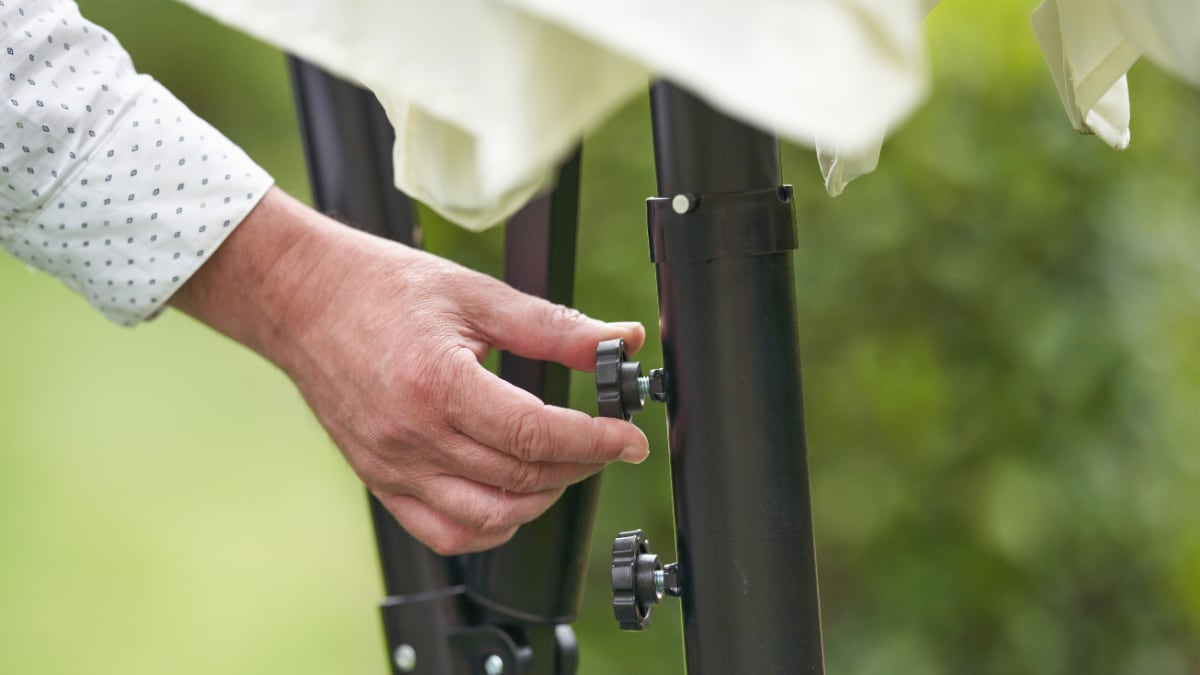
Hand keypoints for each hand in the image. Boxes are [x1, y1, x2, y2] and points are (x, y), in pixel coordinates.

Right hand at [171, 188, 649, 554]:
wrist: (302, 299)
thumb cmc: (380, 289)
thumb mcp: (476, 295)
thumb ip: (553, 327)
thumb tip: (617, 342)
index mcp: (437, 383)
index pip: (535, 434)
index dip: (595, 442)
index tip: (628, 439)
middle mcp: (411, 435)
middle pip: (520, 479)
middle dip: (580, 465)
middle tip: (605, 441)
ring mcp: (391, 466)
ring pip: (487, 517)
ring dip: (541, 500)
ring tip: (564, 466)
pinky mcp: (379, 480)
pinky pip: (442, 532)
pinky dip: (489, 527)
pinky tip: (512, 498)